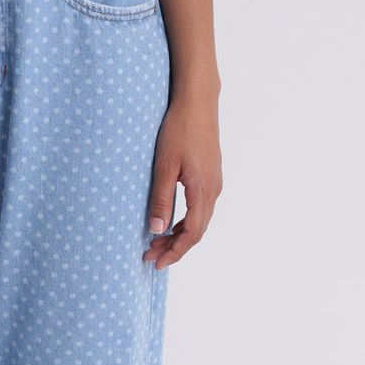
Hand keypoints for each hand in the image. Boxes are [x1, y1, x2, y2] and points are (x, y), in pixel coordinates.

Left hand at [143, 93, 222, 268]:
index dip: (174, 252)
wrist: (197, 101)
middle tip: (149, 256)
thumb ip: (161, 199)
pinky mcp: (211, 176)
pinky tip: (170, 223)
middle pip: (196, 232)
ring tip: (156, 243)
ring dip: (178, 235)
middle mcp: (214, 190)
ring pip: (199, 221)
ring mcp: (214, 183)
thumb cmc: (179, 129)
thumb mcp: (164, 166)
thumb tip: (156, 229)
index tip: (156, 263)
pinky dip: (185, 222)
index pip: (191, 234)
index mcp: (203, 191)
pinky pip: (200, 209)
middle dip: (174, 247)